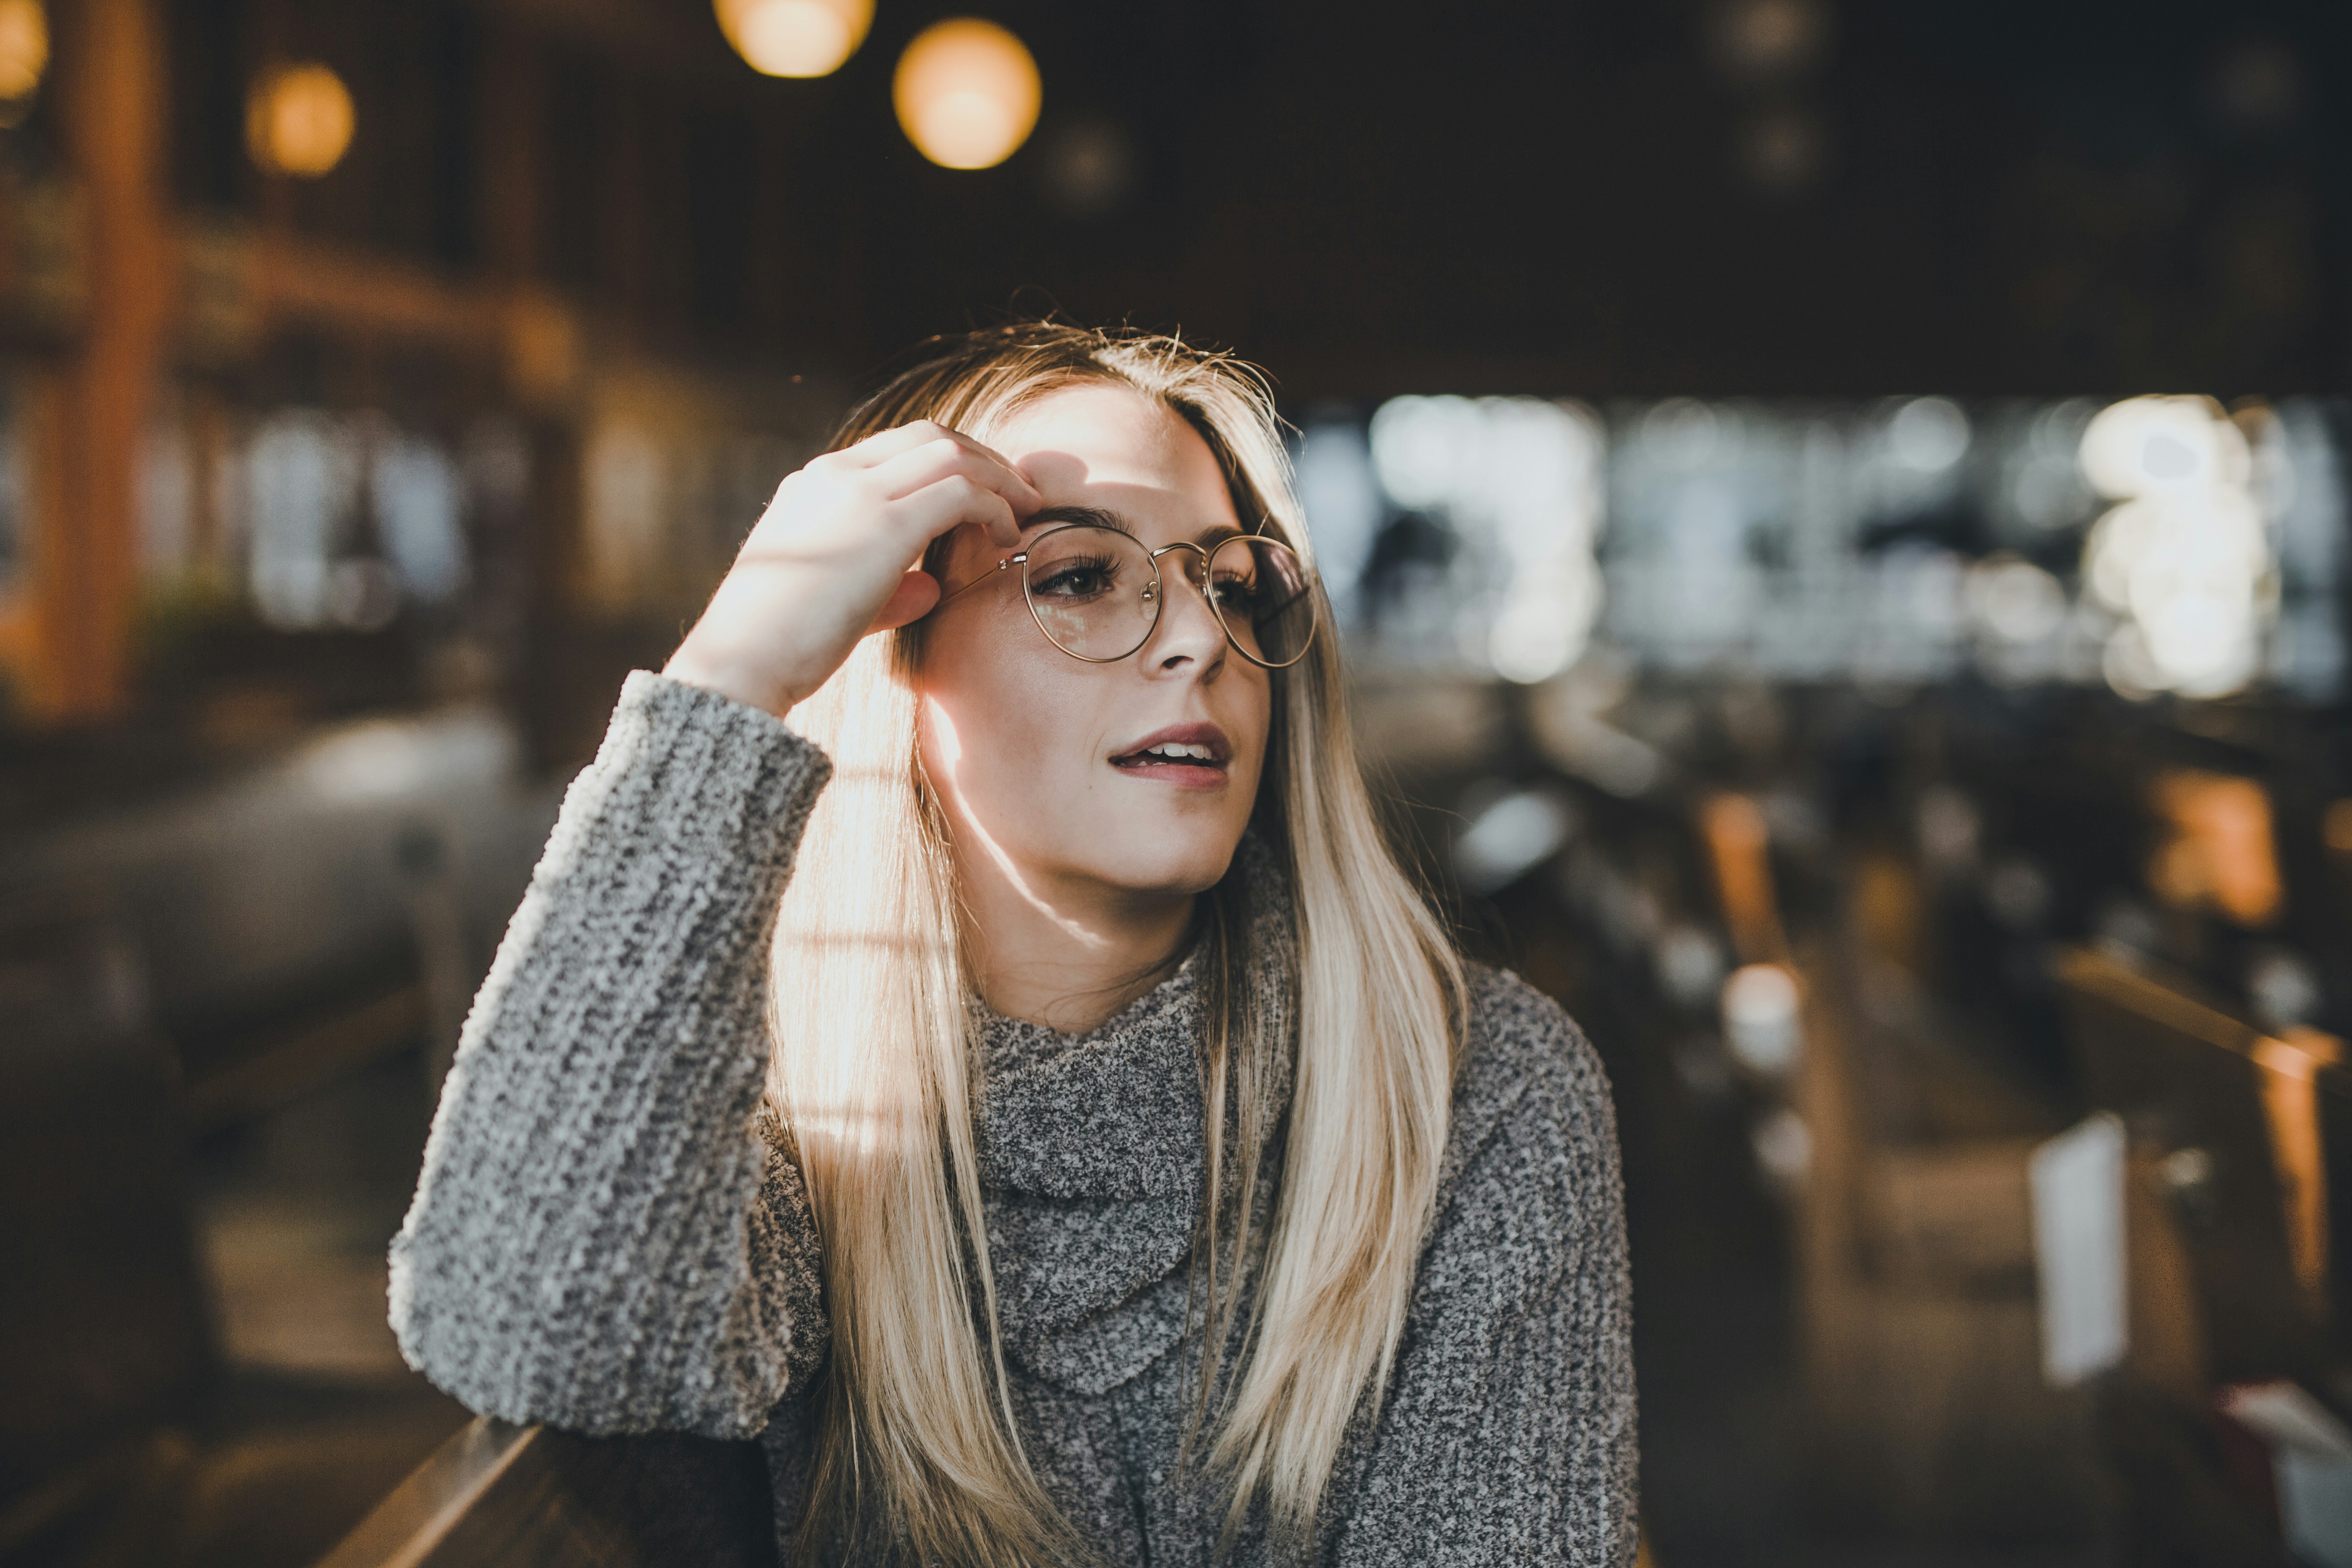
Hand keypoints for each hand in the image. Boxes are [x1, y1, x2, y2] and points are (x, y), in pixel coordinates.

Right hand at [663, 420, 1039, 714]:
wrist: (744, 661)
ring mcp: (858, 493)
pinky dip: (994, 507)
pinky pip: (960, 493)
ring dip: (999, 478)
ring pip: (951, 454)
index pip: (896, 447)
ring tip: (1027, 508)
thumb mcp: (834, 599)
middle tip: (1019, 491)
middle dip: (983, 458)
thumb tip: (932, 587)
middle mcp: (835, 475)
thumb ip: (886, 586)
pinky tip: (1007, 535)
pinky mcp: (885, 526)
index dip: (950, 460)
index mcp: (814, 483)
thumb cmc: (783, 643)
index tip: (984, 490)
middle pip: (929, 436)